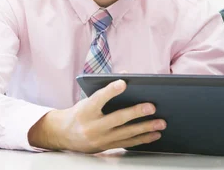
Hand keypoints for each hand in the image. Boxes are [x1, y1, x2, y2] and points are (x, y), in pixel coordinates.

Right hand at [28, 80, 165, 152]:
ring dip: (145, 128)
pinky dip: (142, 139)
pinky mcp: (106, 147)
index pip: (98, 99)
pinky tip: (154, 135)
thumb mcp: (87, 98)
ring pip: (126, 133)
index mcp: (86, 110)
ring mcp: (100, 139)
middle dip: (136, 113)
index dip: (110, 91)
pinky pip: (127, 143)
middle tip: (152, 107)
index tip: (123, 83)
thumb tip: (127, 75)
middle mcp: (92, 126)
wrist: (62, 135)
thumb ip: (106, 89)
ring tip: (160, 123)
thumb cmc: (79, 113)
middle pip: (117, 119)